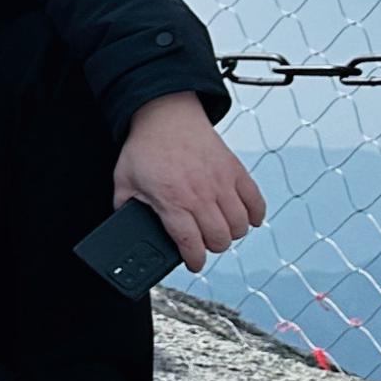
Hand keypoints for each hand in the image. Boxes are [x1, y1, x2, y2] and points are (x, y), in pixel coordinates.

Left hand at [114, 92, 265, 271]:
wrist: (166, 116)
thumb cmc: (144, 148)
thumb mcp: (123, 182)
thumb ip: (124, 207)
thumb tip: (125, 226)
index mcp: (173, 201)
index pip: (190, 244)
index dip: (194, 261)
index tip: (193, 264)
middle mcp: (201, 195)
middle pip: (219, 239)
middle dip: (212, 248)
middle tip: (203, 244)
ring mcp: (222, 183)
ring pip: (240, 225)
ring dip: (232, 234)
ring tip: (220, 231)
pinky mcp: (236, 171)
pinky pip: (256, 202)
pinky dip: (254, 215)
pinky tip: (245, 218)